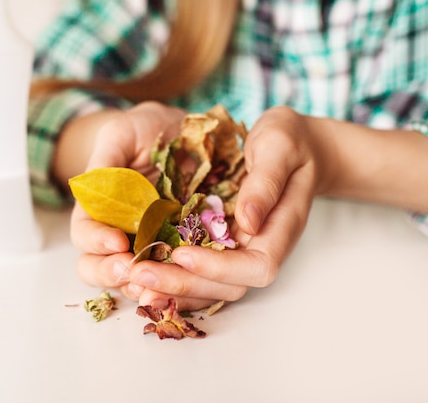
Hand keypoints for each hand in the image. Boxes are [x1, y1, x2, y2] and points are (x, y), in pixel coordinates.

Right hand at [68, 102, 186, 299]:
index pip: (84, 233)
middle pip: (97, 266)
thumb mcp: (122, 134)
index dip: (96, 241)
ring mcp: (147, 244)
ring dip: (141, 285)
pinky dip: (173, 282)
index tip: (116, 241)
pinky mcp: (177, 248)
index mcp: (97, 208)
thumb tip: (93, 187)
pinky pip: (171, 274)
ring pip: (131, 279)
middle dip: (109, 272)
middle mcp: (117, 232)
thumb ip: (106, 160)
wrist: (181, 133)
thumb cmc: (145, 130)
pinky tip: (184, 280)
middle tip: (130, 269)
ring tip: (156, 284)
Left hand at [125, 106, 337, 309]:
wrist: (294, 145)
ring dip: (173, 287)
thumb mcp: (279, 146)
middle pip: (228, 286)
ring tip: (133, 278)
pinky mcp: (223, 245)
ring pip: (211, 286)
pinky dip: (173, 276)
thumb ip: (266, 181)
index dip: (220, 268)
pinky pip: (200, 272)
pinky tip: (142, 271)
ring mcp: (242, 250)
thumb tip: (247, 221)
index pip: (257, 266)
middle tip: (138, 272)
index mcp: (281, 228)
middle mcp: (261, 247)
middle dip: (183, 282)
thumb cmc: (289, 140)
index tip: (181, 253)